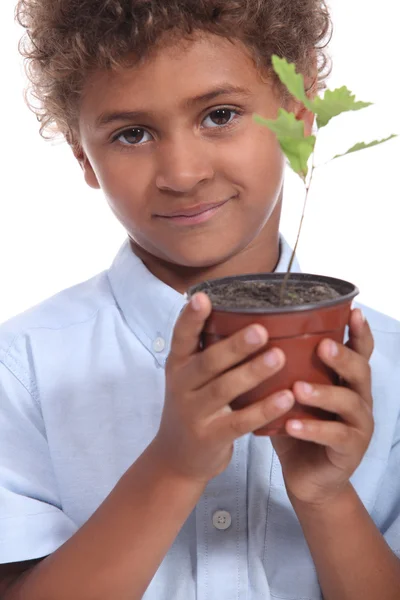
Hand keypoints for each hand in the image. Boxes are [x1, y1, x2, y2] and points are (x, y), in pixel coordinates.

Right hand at [153, 292, 294, 484]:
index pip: (181, 337)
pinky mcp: (210, 437)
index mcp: (178, 365)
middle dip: (235, 346)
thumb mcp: (188, 378)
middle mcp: (181, 386)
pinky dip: (264, 409)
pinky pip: (240, 422)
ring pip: (224, 390)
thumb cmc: (193, 407)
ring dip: (252, 373)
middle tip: (262, 329)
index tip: (203, 297)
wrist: (176, 458)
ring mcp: (194, 414)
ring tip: (279, 357)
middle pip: (208, 362)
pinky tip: (286, 398)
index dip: (190, 318)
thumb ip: (207, 352)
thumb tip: (245, 315)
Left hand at [271, 308, 374, 506]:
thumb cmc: (297, 427)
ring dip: (323, 393)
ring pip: (349, 403)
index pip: (359, 351)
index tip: (354, 312)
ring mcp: (358, 425)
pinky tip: (292, 425)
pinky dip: (313, 429)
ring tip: (298, 388)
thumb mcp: (291, 395)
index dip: (360, 332)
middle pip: (361, 371)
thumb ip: (284, 370)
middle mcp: (358, 398)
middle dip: (343, 357)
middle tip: (322, 346)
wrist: (306, 477)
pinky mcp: (350, 450)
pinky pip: (335, 436)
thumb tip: (250, 336)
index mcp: (346, 380)